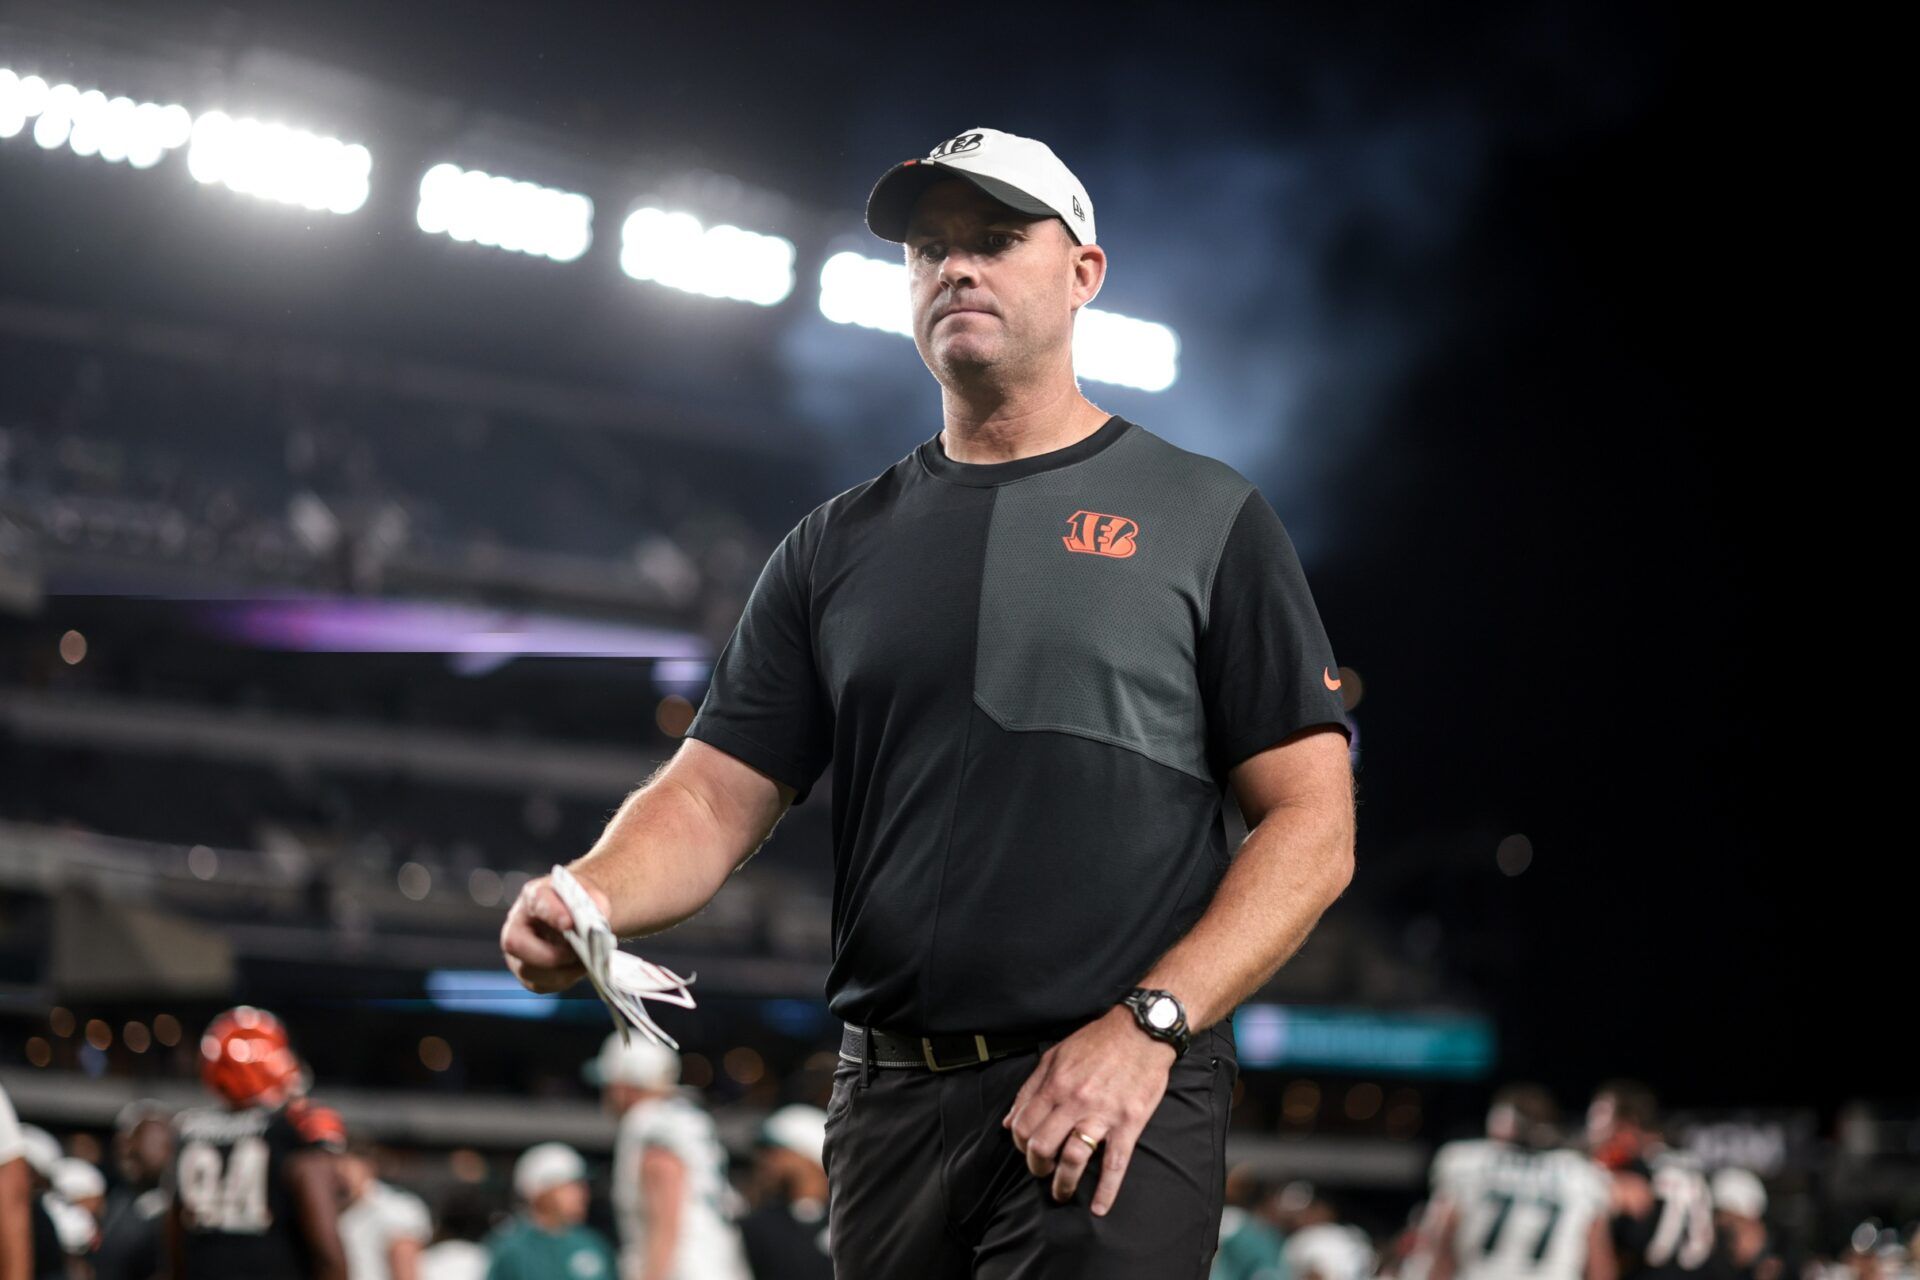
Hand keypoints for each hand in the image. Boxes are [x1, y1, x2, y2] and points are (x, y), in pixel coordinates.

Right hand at [499, 869, 612, 992]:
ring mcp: (518, 953)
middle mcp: (517, 925)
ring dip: (562, 971)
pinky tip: (578, 968)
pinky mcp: (527, 975)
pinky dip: (564, 980)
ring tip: (585, 962)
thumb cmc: (575, 904)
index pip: (538, 902)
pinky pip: (541, 984)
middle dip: (549, 954)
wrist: (573, 917)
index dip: (553, 913)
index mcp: (533, 896)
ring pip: (529, 970)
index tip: (570, 923)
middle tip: (577, 955)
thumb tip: (600, 915)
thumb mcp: (586, 893)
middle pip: (515, 943)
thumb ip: (595, 900)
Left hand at [1001, 1004, 1177, 1215]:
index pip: (1023, 1126)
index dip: (1019, 1145)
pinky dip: (1106, 1190)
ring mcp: (1102, 1114)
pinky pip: (1115, 1163)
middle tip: (1041, 1172)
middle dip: (1036, 1166)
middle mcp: (1074, 1101)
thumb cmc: (1097, 1041)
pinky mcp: (1128, 1123)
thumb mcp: (1055, 1056)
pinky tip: (1099, 1207)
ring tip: (1061, 1192)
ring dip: (1063, 1183)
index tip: (1026, 1151)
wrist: (1142, 1031)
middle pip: (1042, 1146)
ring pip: (1073, 1158)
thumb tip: (1009, 1121)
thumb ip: (1029, 1089)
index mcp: (1054, 1084)